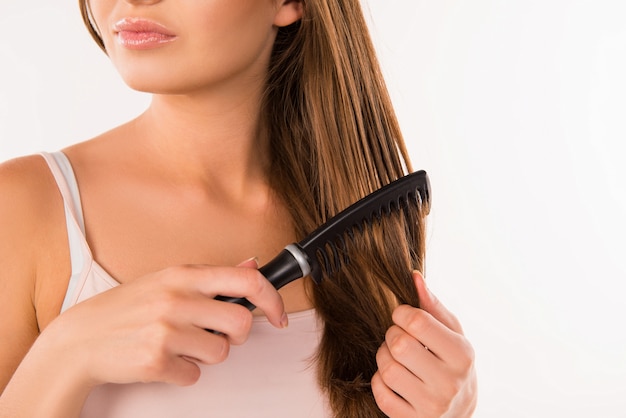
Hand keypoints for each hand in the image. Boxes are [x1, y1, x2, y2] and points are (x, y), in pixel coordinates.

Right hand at [38, 258, 286, 388]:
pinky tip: (162, 359)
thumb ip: (212, 276)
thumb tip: (252, 264)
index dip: (273, 300)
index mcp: (184, 275)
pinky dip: (183, 372)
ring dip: (205, 355)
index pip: (247, 281)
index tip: (279, 315)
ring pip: (221, 353)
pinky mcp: (156, 360)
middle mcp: (177, 298)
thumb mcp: (167, 280)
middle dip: (235, 336)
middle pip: (241, 324)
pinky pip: (194, 375)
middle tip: (214, 334)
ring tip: (179, 345)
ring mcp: (166, 330)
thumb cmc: (127, 308)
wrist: (80, 339)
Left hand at [372, 271, 476, 416]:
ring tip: (395, 356)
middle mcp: (450, 382)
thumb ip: (433, 306)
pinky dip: (380, 381)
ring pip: (387, 368)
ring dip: (383, 356)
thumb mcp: (451, 334)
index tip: (401, 315)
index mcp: (462, 354)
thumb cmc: (452, 364)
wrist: (458, 414)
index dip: (400, 312)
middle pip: (399, 344)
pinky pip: (380, 392)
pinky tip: (393, 378)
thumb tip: (414, 277)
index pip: (417, 321)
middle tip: (398, 337)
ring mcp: (431, 405)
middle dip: (391, 335)